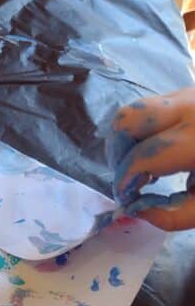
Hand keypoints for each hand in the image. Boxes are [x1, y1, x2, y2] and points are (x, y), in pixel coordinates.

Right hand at [108, 87, 194, 230]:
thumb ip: (172, 215)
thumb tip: (136, 208)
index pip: (143, 156)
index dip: (125, 181)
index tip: (125, 198)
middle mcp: (192, 109)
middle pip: (129, 119)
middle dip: (118, 152)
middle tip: (127, 178)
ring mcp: (191, 94)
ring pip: (137, 108)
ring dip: (128, 138)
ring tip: (140, 164)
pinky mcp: (191, 91)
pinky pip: (154, 106)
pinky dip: (145, 129)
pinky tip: (158, 151)